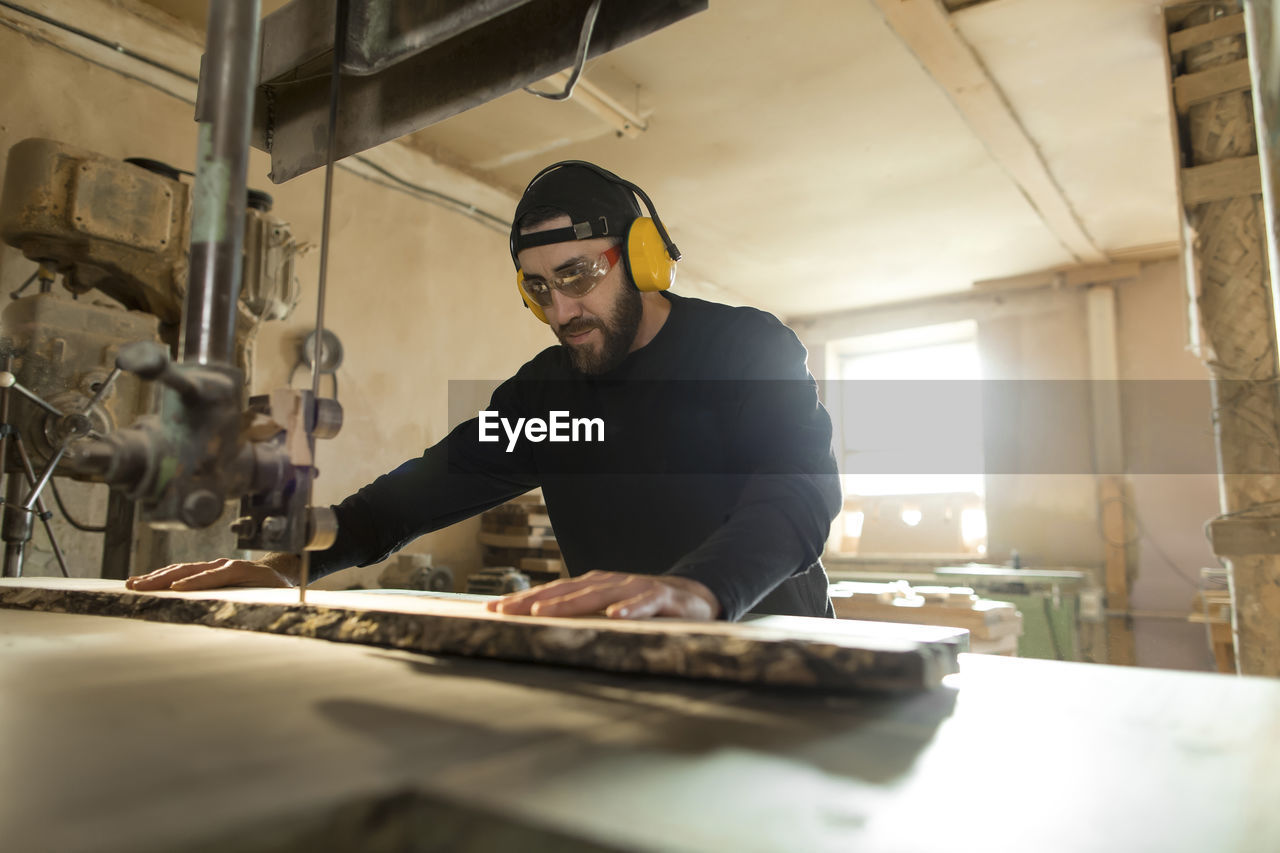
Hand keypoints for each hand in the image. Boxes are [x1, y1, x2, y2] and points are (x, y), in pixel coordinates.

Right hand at [125, 554, 298, 591]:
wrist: (276, 573)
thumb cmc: (276, 588)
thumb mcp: (275, 595)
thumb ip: (266, 600)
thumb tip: (256, 610)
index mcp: (240, 570)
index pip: (214, 576)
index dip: (195, 582)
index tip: (176, 588)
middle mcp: (223, 565)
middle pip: (190, 570)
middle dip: (164, 578)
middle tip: (140, 586)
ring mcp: (212, 565)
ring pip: (181, 569)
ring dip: (156, 576)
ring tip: (134, 584)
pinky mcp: (206, 570)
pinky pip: (182, 572)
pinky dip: (162, 576)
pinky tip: (145, 581)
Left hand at [485, 570, 720, 619]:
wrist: (694, 598)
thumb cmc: (644, 607)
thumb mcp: (610, 611)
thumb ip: (584, 617)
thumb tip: (543, 632)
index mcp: (595, 585)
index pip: (554, 591)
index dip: (524, 599)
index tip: (492, 609)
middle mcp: (610, 582)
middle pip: (568, 591)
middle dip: (534, 600)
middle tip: (505, 611)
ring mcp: (635, 588)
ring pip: (598, 594)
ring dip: (570, 603)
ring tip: (543, 611)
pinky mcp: (662, 598)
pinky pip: (644, 604)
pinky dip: (630, 610)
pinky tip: (614, 618)